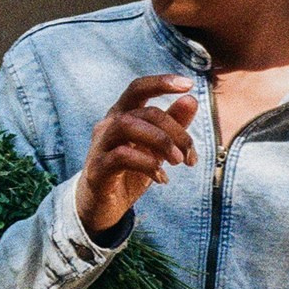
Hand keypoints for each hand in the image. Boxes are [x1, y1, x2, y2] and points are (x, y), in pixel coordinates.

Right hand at [78, 74, 198, 236]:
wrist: (102, 206)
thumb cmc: (130, 172)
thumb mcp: (156, 148)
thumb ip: (172, 125)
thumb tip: (191, 100)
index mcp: (122, 115)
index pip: (138, 88)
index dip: (161, 82)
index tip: (189, 84)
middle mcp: (108, 125)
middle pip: (144, 112)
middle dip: (175, 131)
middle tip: (189, 156)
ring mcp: (99, 145)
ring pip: (127, 125)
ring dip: (161, 141)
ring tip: (178, 162)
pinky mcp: (97, 168)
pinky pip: (121, 155)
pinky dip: (147, 164)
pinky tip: (162, 178)